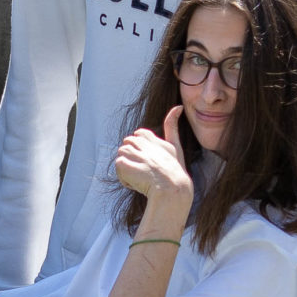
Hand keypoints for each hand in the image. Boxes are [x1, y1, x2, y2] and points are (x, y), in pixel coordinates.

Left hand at [113, 106, 193, 220]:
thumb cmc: (175, 172)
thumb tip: (178, 106)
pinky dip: (124, 177)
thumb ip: (173, 126)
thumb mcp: (175, 146)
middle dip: (132, 156)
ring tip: (140, 177)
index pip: (139, 134)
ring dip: (127, 167)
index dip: (140, 147)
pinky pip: (118, 166)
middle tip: (144, 171)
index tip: (149, 160)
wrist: (172, 190)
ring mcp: (134, 154)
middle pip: (127, 143)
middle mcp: (144, 145)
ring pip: (121, 154)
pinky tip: (136, 183)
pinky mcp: (125, 165)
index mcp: (154, 139)